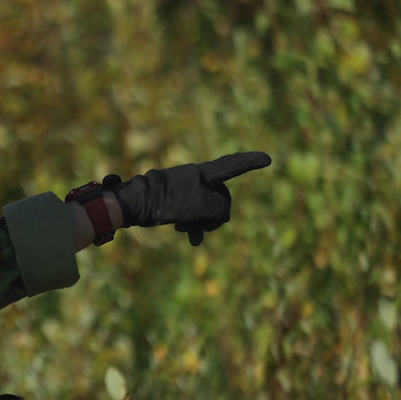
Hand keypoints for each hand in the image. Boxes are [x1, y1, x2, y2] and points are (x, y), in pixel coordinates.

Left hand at [108, 150, 271, 245]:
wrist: (133, 205)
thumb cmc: (168, 201)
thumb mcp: (202, 206)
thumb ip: (220, 209)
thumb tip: (218, 215)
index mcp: (203, 173)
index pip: (232, 166)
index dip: (250, 163)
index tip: (267, 159)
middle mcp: (196, 178)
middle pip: (221, 198)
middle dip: (215, 215)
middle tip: (202, 224)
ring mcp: (186, 190)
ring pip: (206, 210)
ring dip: (201, 223)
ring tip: (186, 230)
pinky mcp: (175, 202)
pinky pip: (193, 216)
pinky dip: (193, 227)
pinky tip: (192, 240)